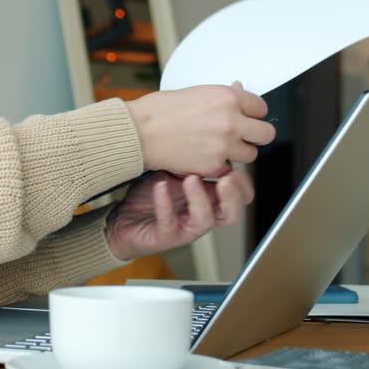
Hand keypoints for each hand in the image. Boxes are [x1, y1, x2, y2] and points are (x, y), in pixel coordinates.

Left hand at [104, 169, 254, 260]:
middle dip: (233, 196)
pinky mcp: (164, 235)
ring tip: (191, 178)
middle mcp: (201, 214)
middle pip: (232, 213)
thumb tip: (205, 132)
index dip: (244, 184)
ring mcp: (184, 227)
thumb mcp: (175, 169)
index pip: (240, 196)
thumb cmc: (151, 194)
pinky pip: (169, 222)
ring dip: (200, 199)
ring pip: (205, 221)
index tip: (238, 163)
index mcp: (208, 198)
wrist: (124, 217)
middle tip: (228, 177)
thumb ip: (192, 159)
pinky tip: (160, 185)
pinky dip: (165, 203)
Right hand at [126, 81, 273, 176]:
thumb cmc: (160, 110)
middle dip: (254, 136)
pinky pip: (228, 169)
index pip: (261, 108)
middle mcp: (231, 120)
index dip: (252, 114)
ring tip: (216, 147)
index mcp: (228, 97)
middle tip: (241, 136)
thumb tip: (240, 90)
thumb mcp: (197, 92)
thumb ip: (223, 96)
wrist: (140, 132)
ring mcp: (224, 145)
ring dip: (237, 153)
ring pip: (250, 155)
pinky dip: (218, 166)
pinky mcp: (214, 166)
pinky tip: (202, 156)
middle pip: (266, 134)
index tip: (246, 117)